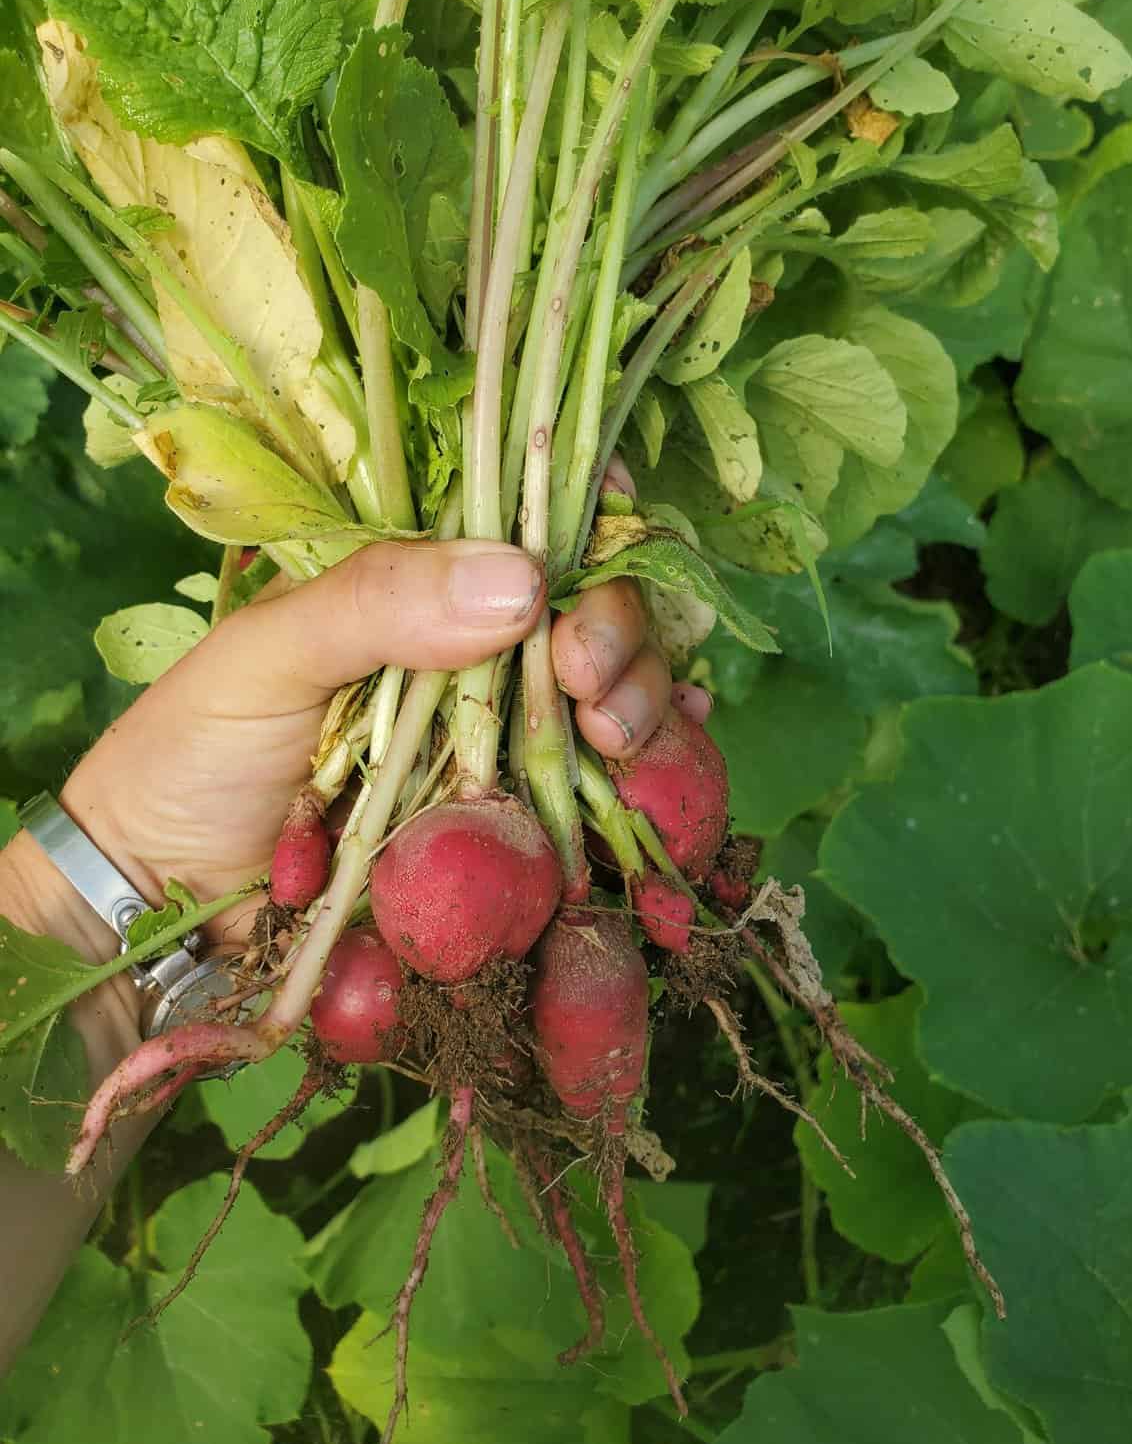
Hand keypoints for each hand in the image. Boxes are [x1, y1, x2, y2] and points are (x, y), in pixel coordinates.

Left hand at [45, 461, 709, 944]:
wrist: (159, 908)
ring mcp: (501, 752)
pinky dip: (651, 802)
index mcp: (423, 595)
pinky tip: (660, 796)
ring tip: (616, 746)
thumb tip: (524, 582)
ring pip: (620, 714)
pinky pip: (603, 816)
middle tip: (592, 690)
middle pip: (599, 624)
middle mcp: (478, 663)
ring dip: (647, 721)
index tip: (582, 584)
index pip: (535, 534)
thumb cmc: (191, 756)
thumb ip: (379, 602)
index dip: (587, 537)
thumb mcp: (269, 655)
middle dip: (623, 647)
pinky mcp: (511, 841)